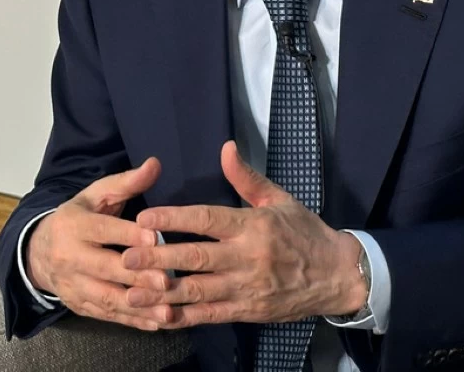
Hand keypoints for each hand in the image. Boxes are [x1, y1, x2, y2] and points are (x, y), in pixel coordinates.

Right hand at [25, 158, 176, 330]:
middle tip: (167, 281)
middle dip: (137, 277)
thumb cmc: (77, 218)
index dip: (128, 234)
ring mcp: (72, 285)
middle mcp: (69, 257)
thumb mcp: (96, 195)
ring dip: (138, 306)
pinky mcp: (78, 306)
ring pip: (106, 298)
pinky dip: (132, 321)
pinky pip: (107, 316)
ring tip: (167, 310)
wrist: (38, 252)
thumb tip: (155, 164)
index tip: (154, 238)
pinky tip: (156, 323)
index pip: (103, 230)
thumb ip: (126, 182)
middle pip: (105, 269)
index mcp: (73, 225)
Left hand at [120, 141, 366, 327]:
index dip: (174, 219)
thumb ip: (246, 177)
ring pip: (199, 290)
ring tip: (131, 291)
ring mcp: (248, 287)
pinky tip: (160, 316)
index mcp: (253, 225)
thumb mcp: (279, 199)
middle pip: (196, 257)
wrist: (338, 275)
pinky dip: (185, 317)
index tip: (145, 219)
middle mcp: (248, 257)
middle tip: (126, 257)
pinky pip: (212, 315)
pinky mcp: (249, 311)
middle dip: (158, 258)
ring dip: (163, 291)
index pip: (207, 219)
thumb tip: (225, 147)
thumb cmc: (305, 232)